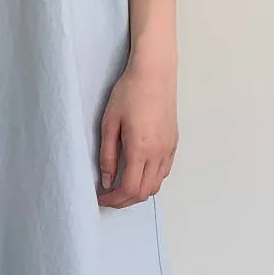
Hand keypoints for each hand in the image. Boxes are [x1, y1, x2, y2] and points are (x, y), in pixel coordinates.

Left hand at [97, 51, 177, 207]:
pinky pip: (164, 172)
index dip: (113, 200)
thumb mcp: (109, 124)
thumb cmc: (128, 93)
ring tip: (120, 187)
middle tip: (108, 197)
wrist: (155, 73)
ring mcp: (169, 149)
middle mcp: (158, 153)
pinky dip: (150, 180)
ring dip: (138, 192)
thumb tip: (106, 181)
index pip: (128, 189)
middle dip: (124, 201)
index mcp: (140, 149)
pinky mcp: (173, 143)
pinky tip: (137, 172)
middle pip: (144, 193)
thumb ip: (107, 155)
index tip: (100, 198)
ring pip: (156, 185)